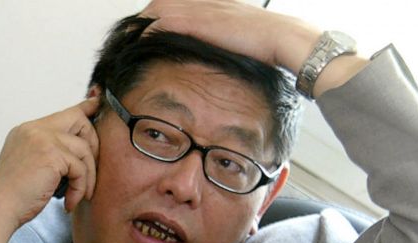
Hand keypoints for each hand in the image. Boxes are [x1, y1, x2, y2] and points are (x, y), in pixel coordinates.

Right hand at [0, 97, 100, 230]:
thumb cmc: (13, 197)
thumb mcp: (28, 165)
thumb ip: (47, 152)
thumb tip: (74, 152)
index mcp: (27, 131)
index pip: (62, 113)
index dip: (84, 108)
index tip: (97, 103)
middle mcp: (34, 130)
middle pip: (78, 120)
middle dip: (92, 144)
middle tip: (90, 171)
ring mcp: (42, 139)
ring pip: (83, 148)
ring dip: (88, 175)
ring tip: (80, 195)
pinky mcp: (52, 155)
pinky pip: (80, 168)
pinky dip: (80, 188)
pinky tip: (71, 202)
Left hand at [139, 0, 368, 97]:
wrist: (287, 40)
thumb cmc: (272, 47)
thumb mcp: (247, 42)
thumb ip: (229, 45)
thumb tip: (221, 61)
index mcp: (219, 6)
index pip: (180, 4)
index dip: (161, 15)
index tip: (149, 29)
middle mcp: (209, 3)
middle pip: (164, 1)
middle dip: (146, 16)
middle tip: (132, 34)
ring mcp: (204, 10)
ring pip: (160, 7)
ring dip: (142, 22)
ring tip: (130, 38)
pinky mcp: (201, 22)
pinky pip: (165, 21)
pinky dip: (150, 30)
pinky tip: (141, 40)